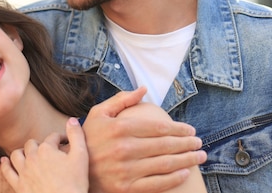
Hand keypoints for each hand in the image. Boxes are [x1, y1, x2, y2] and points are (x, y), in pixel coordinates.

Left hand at [1, 117, 88, 192]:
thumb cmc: (74, 183)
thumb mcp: (81, 156)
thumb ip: (76, 135)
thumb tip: (72, 119)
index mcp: (47, 149)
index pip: (53, 137)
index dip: (61, 138)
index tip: (66, 143)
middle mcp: (32, 157)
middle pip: (32, 143)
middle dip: (41, 144)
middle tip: (49, 150)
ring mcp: (23, 172)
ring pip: (17, 154)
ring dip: (23, 152)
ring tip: (29, 153)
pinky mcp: (18, 185)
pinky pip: (7, 172)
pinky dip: (5, 164)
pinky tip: (5, 160)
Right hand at [82, 87, 205, 192]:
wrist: (72, 170)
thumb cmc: (88, 138)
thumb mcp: (99, 113)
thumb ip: (122, 100)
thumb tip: (144, 89)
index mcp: (120, 128)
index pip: (158, 127)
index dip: (178, 128)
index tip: (190, 129)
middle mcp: (124, 149)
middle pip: (165, 145)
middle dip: (187, 143)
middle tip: (199, 142)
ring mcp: (126, 170)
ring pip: (165, 164)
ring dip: (187, 160)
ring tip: (199, 156)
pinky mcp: (126, 188)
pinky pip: (156, 184)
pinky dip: (174, 179)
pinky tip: (184, 173)